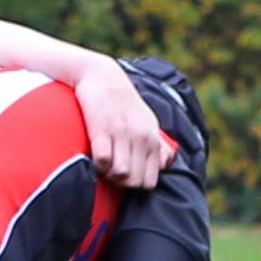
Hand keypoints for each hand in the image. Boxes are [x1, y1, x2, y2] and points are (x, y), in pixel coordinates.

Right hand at [72, 59, 172, 188]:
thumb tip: (167, 164)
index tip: (124, 175)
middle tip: (110, 171)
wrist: (102, 76)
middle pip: (134, 182)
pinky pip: (102, 160)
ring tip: (102, 165)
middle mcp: (141, 137)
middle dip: (121, 183)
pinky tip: (93, 155)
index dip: (135, 183)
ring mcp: (122, 133)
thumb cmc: (125, 103)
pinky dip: (96, 164)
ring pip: (120, 174)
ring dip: (108, 174)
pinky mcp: (102, 128)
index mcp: (153, 139)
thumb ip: (159, 145)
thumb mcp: (148, 122)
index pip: (150, 181)